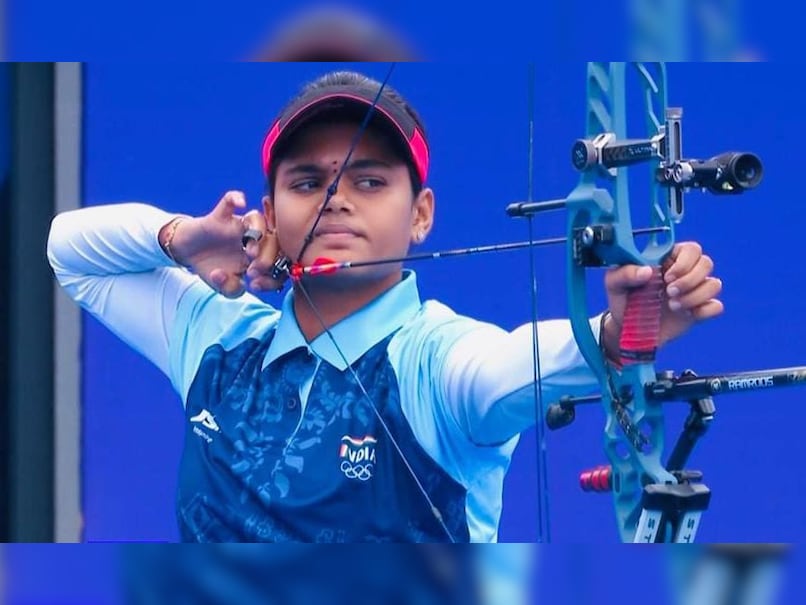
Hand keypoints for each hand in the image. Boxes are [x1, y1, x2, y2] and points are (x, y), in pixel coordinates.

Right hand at [159, 191, 267, 297]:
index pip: (278, 262)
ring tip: (249, 252)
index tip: (256, 285)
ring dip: (258, 234)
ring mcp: (238, 225)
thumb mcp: (223, 286)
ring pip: (258, 219)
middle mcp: (254, 238)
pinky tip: (240, 203)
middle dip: (268, 258)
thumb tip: (242, 282)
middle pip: (274, 240)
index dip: (273, 276)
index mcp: (260, 257)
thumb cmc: (213, 267)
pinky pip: (230, 201)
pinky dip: (235, 198)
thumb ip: (234, 289)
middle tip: (253, 271)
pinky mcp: (220, 216)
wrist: (188, 252)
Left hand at [604, 241, 723, 347]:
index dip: (684, 261)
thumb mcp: (614, 283)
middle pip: (706, 263)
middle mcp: (684, 272)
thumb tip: (647, 271)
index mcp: (667, 260)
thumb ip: (625, 273)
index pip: (690, 249)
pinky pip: (716, 306)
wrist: (628, 330)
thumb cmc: (622, 301)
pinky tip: (687, 315)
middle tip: (669, 292)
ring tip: (673, 306)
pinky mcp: (699, 310)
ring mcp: (693, 291)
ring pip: (714, 284)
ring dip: (695, 296)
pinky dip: (705, 311)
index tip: (666, 277)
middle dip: (690, 280)